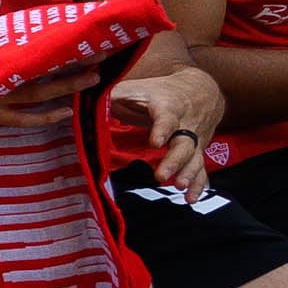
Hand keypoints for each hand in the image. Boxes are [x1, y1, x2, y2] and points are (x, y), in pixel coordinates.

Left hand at [107, 67, 222, 195]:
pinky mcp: (199, 152)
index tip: (154, 143)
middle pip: (184, 144)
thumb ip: (113, 95)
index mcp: (168, 108)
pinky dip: (198, 184)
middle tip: (161, 177)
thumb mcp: (137, 89)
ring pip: (195, 158)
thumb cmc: (160, 92)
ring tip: (179, 188)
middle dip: (175, 161)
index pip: (167, 119)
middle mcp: (185, 125)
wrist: (201, 90)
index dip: (161, 130)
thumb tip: (85, 99)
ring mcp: (195, 140)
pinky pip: (202, 169)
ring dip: (189, 174)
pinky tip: (191, 198)